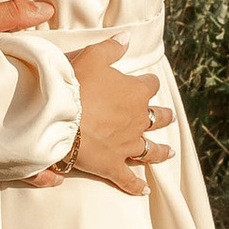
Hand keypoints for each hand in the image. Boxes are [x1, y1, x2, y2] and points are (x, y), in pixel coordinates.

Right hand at [62, 38, 171, 196]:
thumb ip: (112, 47)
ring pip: (150, 151)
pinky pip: (128, 180)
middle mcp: (137, 120)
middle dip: (163, 117)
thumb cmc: (75, 84)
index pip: (149, 86)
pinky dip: (137, 186)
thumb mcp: (93, 56)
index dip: (147, 83)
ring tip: (168, 153)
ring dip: (160, 152)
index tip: (146, 83)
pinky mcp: (113, 166)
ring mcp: (127, 145)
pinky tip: (145, 190)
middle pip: (157, 118)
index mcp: (135, 93)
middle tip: (167, 117)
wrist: (60, 117)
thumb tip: (127, 37)